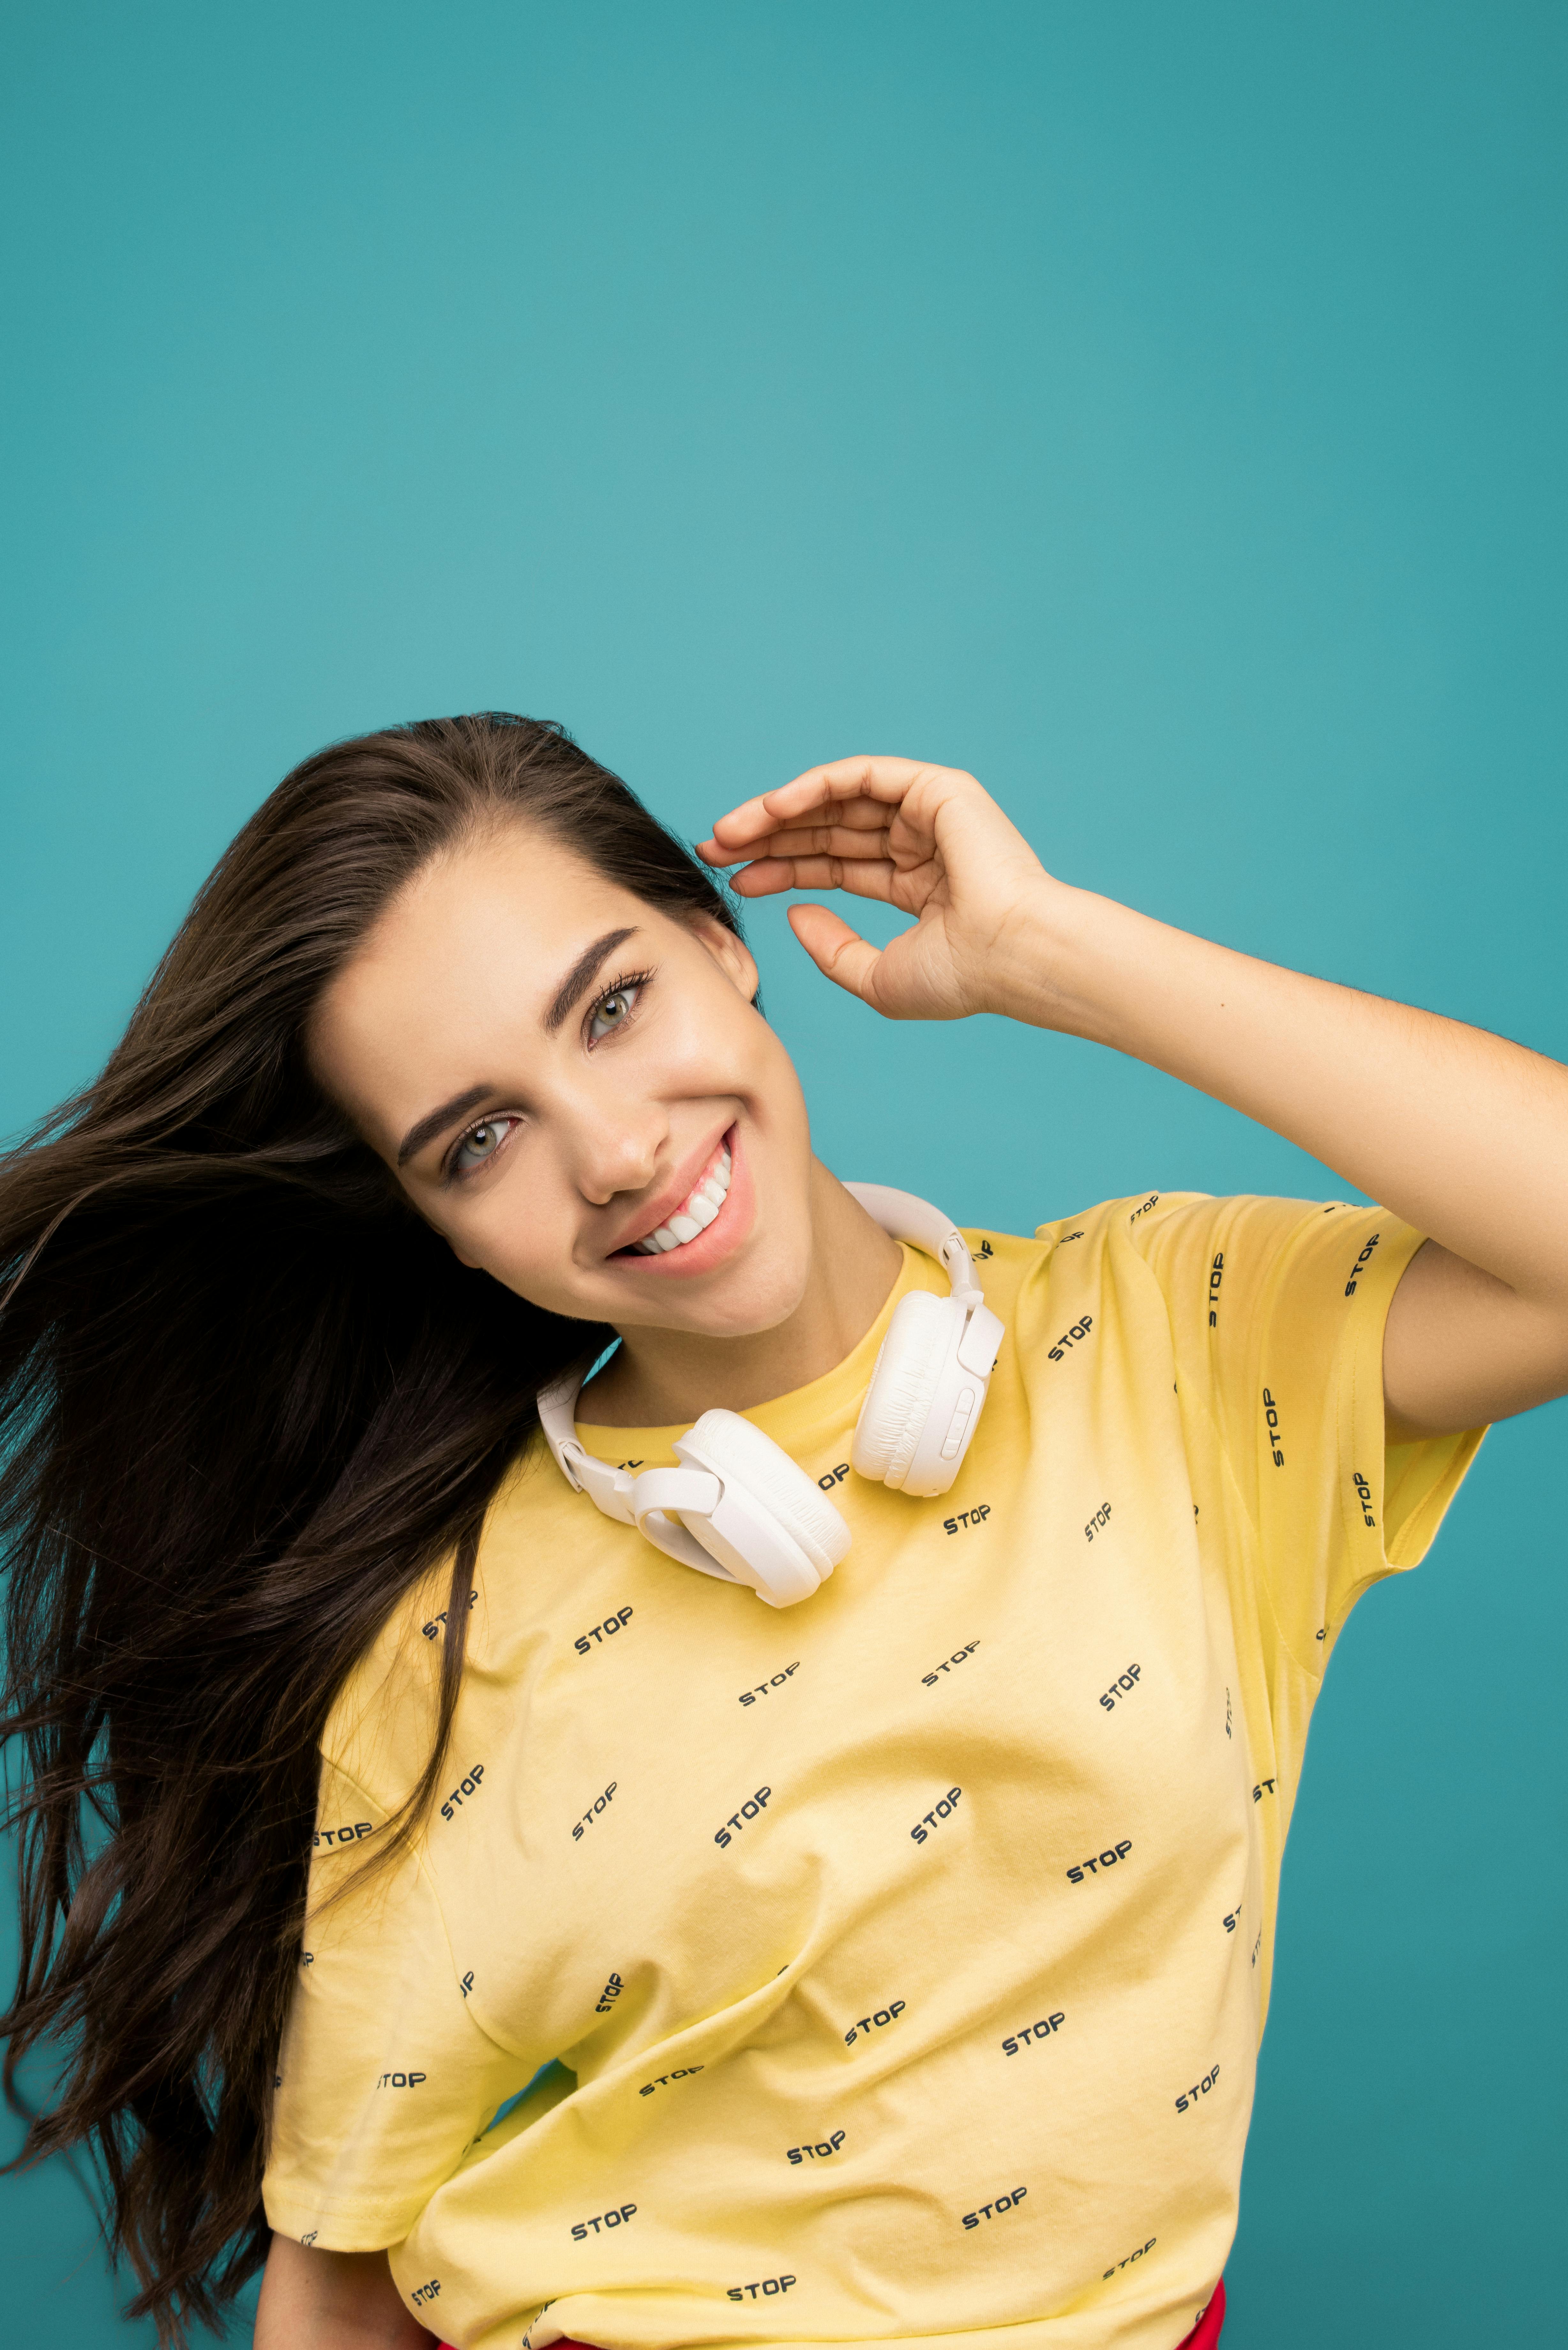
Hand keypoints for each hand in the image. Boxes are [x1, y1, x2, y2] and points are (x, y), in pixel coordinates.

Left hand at [699, 756, 1054, 1021]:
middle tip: (714, 849)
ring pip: (837, 801)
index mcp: (918, 885)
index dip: (782, 869)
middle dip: (768, 838)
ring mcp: (930, 814)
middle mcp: (922, 843)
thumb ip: (833, 949)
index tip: (735, 880)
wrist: (1011, 956)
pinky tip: (771, 809)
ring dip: (778, 813)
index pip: (835, 865)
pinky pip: (860, 776)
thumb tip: (794, 911)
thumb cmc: (960, 978)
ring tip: (727, 833)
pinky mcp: (937, 790)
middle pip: (828, 831)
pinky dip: (812, 787)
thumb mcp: (876, 977)